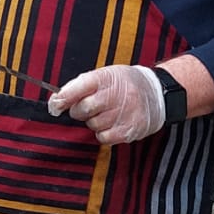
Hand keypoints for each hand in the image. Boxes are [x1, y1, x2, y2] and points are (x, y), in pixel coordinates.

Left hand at [48, 65, 166, 144]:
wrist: (157, 95)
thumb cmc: (126, 84)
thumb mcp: (107, 75)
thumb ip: (82, 85)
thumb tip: (57, 100)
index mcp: (109, 77)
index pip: (81, 86)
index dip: (64, 97)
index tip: (56, 104)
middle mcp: (117, 95)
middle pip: (84, 108)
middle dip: (79, 111)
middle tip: (86, 108)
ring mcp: (124, 113)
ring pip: (92, 124)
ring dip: (93, 122)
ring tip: (106, 113)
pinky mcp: (129, 130)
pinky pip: (103, 137)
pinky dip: (102, 133)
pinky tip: (111, 124)